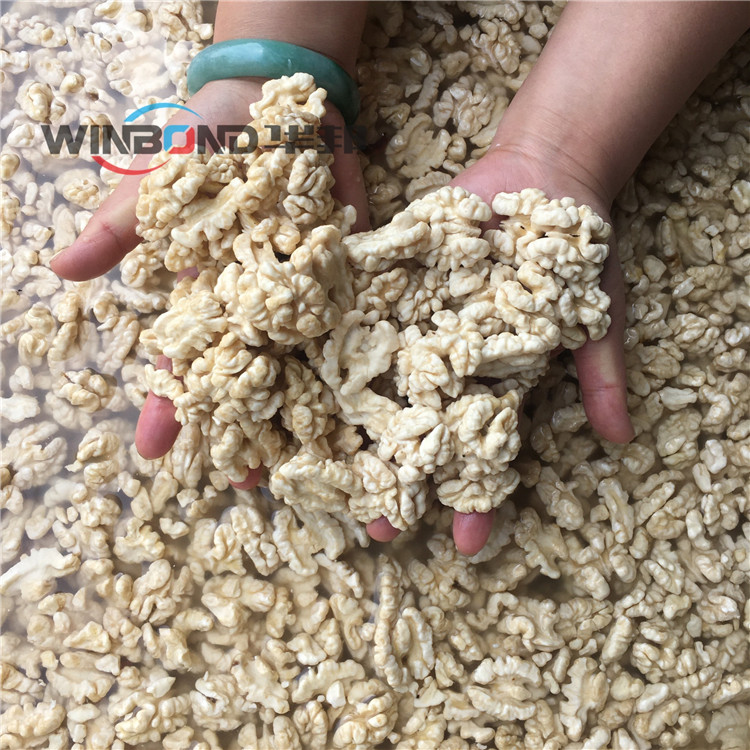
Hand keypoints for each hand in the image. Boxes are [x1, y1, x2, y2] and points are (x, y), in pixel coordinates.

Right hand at [50, 77, 370, 488]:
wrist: (278, 105)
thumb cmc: (211, 145)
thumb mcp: (159, 184)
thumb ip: (120, 228)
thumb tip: (60, 270)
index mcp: (211, 296)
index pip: (187, 362)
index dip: (171, 407)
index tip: (156, 454)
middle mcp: (259, 308)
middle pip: (251, 380)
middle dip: (246, 428)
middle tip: (249, 480)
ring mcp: (306, 297)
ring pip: (304, 367)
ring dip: (305, 413)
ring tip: (310, 464)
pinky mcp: (351, 277)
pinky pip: (357, 324)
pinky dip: (361, 362)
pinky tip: (364, 407)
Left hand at [367, 144, 633, 554]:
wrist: (540, 177)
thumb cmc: (570, 253)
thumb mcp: (591, 318)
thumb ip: (600, 374)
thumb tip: (621, 437)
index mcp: (490, 383)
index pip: (480, 453)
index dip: (475, 497)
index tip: (466, 542)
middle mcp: (444, 365)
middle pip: (417, 434)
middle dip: (399, 480)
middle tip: (377, 528)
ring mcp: (412, 329)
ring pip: (376, 389)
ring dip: (352, 433)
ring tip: (327, 478)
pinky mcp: (387, 287)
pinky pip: (356, 321)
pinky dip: (329, 350)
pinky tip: (302, 388)